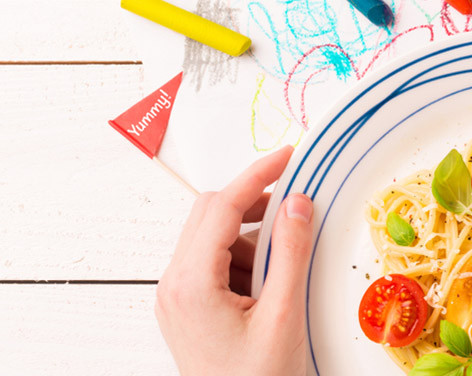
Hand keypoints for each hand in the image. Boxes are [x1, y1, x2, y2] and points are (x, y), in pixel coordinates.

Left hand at [154, 146, 314, 375]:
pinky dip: (244, 264)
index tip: (288, 156)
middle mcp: (173, 284)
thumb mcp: (283, 315)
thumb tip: (297, 203)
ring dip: (253, 243)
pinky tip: (266, 293)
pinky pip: (214, 263)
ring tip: (280, 282)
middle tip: (296, 215)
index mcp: (191, 283)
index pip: (223, 207)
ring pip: (215, 237)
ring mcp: (176, 296)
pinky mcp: (185, 307)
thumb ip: (291, 253)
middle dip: (255, 209)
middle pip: (212, 214)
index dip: (258, 175)